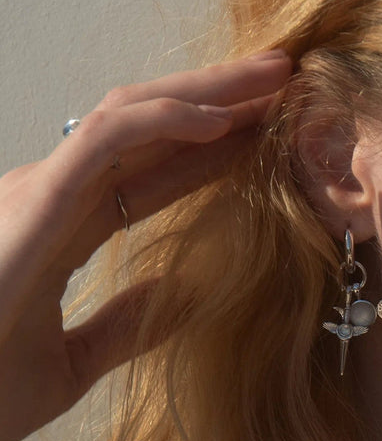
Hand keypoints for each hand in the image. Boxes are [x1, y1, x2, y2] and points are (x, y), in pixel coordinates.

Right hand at [0, 50, 293, 440]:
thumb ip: (128, 324)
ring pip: (135, 116)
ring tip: (277, 78)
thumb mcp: (74, 362)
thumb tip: (190, 296)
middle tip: (290, 82)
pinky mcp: (31, 202)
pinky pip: (106, 140)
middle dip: (222, 99)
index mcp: (62, 229)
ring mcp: (38, 192)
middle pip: (151, 131)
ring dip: (210, 92)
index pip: (153, 175)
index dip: (214, 152)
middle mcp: (51, 197)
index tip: (273, 137)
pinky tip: (223, 121)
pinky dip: (166, 122)